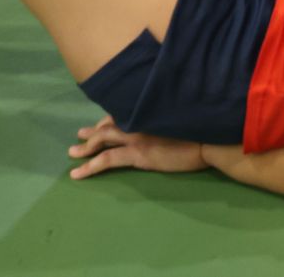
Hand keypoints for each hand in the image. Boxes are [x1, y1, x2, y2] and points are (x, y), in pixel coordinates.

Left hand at [68, 115, 207, 178]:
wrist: (210, 138)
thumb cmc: (204, 127)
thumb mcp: (183, 116)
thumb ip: (168, 115)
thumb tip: (161, 120)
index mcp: (149, 110)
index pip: (122, 112)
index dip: (108, 118)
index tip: (101, 123)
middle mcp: (139, 119)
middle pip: (108, 125)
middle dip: (92, 132)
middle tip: (80, 137)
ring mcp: (136, 136)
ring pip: (102, 140)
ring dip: (85, 148)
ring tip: (73, 154)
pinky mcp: (137, 154)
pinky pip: (107, 160)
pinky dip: (90, 166)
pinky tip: (79, 174)